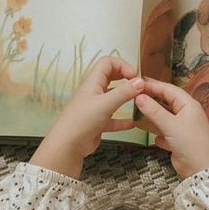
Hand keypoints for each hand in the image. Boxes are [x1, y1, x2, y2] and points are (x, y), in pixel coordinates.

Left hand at [30, 56, 143, 177]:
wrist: (68, 146)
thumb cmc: (82, 121)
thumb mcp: (106, 104)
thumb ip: (124, 92)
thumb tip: (141, 81)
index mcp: (93, 83)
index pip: (107, 63)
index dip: (122, 65)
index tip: (135, 77)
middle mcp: (94, 93)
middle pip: (111, 77)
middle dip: (125, 78)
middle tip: (138, 86)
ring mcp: (96, 108)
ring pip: (113, 98)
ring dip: (125, 98)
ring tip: (139, 102)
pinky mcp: (98, 123)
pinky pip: (113, 119)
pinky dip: (123, 120)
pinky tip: (133, 124)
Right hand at [135, 77, 208, 178]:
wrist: (201, 169)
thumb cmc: (190, 143)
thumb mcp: (170, 124)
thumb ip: (153, 110)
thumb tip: (139, 97)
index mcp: (188, 105)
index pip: (169, 89)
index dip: (153, 85)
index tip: (138, 82)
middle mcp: (187, 114)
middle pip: (167, 101)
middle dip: (153, 97)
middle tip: (136, 93)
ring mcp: (183, 127)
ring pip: (165, 116)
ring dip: (153, 114)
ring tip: (138, 109)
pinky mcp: (179, 140)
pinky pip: (166, 131)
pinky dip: (158, 131)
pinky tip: (150, 133)